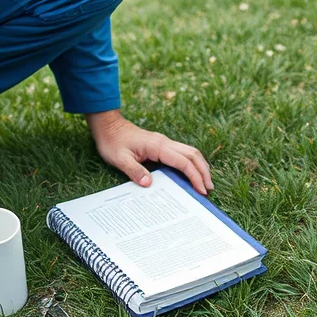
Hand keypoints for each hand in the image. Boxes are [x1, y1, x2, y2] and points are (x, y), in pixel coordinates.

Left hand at [86, 110, 212, 195]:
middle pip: (192, 155)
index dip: (194, 176)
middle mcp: (164, 142)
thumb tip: (149, 184)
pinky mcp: (160, 145)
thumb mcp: (119, 159)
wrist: (107, 125)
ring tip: (204, 183)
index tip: (201, 190)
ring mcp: (163, 142)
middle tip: (208, 189)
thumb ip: (134, 171)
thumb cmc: (112, 141)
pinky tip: (190, 174)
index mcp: (157, 146)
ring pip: (189, 152)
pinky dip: (191, 163)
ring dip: (199, 166)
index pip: (183, 162)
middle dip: (203, 172)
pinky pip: (181, 153)